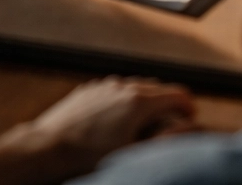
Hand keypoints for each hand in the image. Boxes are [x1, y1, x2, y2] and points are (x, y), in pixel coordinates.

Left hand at [21, 78, 195, 177]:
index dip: (189, 106)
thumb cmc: (91, 155)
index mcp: (140, 102)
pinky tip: (120, 117)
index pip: (177, 94)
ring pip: (135, 86)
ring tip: (148, 117)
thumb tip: (186, 130)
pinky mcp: (90, 90)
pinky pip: (115, 89)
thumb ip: (163, 140)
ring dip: (147, 98)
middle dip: (168, 101)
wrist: (50, 145)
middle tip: (175, 116)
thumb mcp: (133, 152)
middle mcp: (124, 86)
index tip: (192, 116)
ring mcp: (105, 86)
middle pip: (157, 87)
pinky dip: (125, 98)